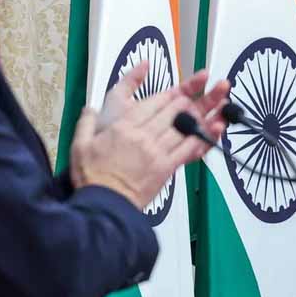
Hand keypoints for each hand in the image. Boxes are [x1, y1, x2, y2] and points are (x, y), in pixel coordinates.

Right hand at [69, 63, 229, 207]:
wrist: (104, 206)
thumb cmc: (92, 177)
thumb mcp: (80, 144)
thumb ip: (86, 122)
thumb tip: (90, 108)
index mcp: (124, 126)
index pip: (153, 102)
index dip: (170, 93)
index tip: (179, 90)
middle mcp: (143, 135)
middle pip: (172, 111)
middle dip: (188, 100)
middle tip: (200, 94)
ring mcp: (157, 151)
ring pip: (183, 126)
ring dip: (200, 114)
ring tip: (215, 104)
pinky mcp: (166, 168)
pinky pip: (188, 149)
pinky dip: (202, 138)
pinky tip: (214, 130)